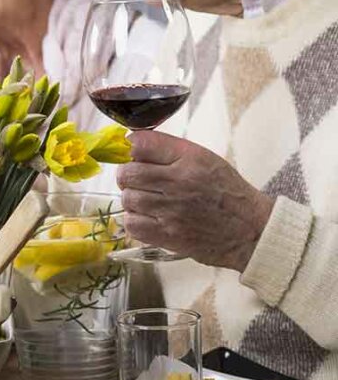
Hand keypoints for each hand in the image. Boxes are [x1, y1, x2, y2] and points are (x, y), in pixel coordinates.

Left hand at [117, 131, 275, 271]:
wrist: (252, 230)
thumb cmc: (226, 192)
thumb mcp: (204, 158)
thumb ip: (168, 149)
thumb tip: (130, 143)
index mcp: (189, 159)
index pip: (140, 144)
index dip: (131, 148)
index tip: (135, 155)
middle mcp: (179, 183)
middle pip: (127, 173)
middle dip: (127, 176)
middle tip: (138, 181)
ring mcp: (172, 211)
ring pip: (127, 199)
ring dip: (132, 200)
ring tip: (147, 201)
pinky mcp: (169, 236)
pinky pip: (132, 225)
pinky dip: (135, 221)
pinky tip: (148, 218)